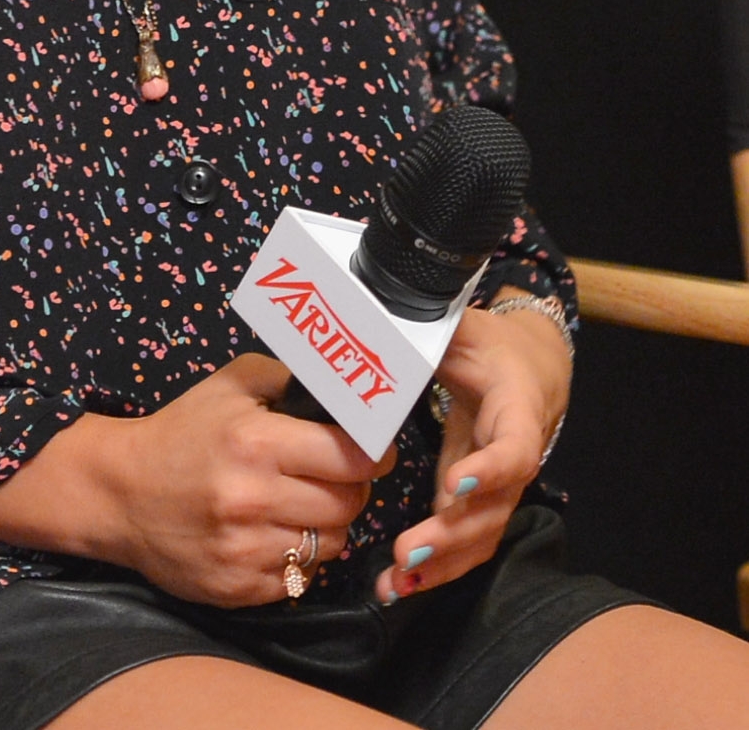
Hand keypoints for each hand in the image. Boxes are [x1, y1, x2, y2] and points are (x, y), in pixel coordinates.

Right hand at [0, 353, 393, 606]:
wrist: (120, 491)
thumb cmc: (182, 431)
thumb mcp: (230, 384)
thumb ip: (290, 380)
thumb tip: (348, 393)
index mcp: (256, 442)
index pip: (352, 457)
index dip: (374, 452)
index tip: (375, 450)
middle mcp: (253, 499)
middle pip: (349, 503)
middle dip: (351, 487)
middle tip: (335, 475)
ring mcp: (245, 550)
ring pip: (331, 544)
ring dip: (326, 524)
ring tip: (301, 504)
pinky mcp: (238, 590)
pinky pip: (301, 578)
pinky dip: (298, 558)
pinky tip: (274, 534)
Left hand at [373, 301, 571, 604]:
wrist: (527, 369)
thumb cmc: (488, 344)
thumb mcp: (462, 327)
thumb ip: (429, 328)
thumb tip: (380, 321)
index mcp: (517, 407)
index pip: (514, 447)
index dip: (489, 470)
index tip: (454, 486)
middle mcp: (517, 456)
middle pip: (494, 507)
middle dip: (451, 536)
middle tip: (407, 553)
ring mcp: (502, 487)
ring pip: (481, 535)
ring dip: (441, 566)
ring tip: (396, 584)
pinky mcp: (482, 503)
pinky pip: (467, 542)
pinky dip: (436, 569)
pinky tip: (398, 586)